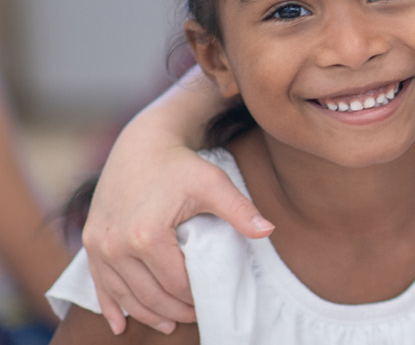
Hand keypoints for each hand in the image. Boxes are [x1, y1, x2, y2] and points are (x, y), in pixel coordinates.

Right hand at [82, 134, 270, 334]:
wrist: (142, 144)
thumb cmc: (182, 165)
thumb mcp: (214, 184)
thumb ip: (240, 210)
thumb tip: (269, 231)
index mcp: (146, 235)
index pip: (176, 282)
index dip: (196, 297)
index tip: (212, 301)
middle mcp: (115, 245)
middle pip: (150, 294)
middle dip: (175, 311)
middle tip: (196, 316)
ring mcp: (99, 245)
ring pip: (125, 294)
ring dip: (146, 314)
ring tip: (169, 323)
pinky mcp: (90, 242)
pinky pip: (99, 284)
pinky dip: (111, 306)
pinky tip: (120, 324)